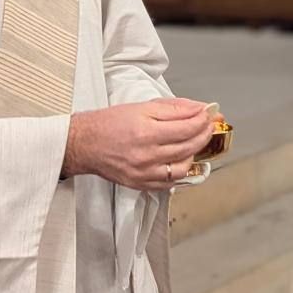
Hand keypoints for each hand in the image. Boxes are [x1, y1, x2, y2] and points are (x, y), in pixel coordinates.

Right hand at [64, 98, 213, 190]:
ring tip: (194, 142)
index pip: (187, 127)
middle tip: (208, 125)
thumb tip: (200, 108)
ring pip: (183, 167)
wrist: (84, 144)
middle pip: (188, 147)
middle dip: (204, 134)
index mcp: (146, 132)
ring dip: (194, 153)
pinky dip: (180, 171)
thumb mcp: (143, 107)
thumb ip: (175, 108)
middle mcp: (146, 155)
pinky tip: (180, 158)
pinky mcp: (141, 184)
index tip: (209, 114)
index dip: (203, 120)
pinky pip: (171, 182)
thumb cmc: (109, 124)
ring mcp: (144, 173)